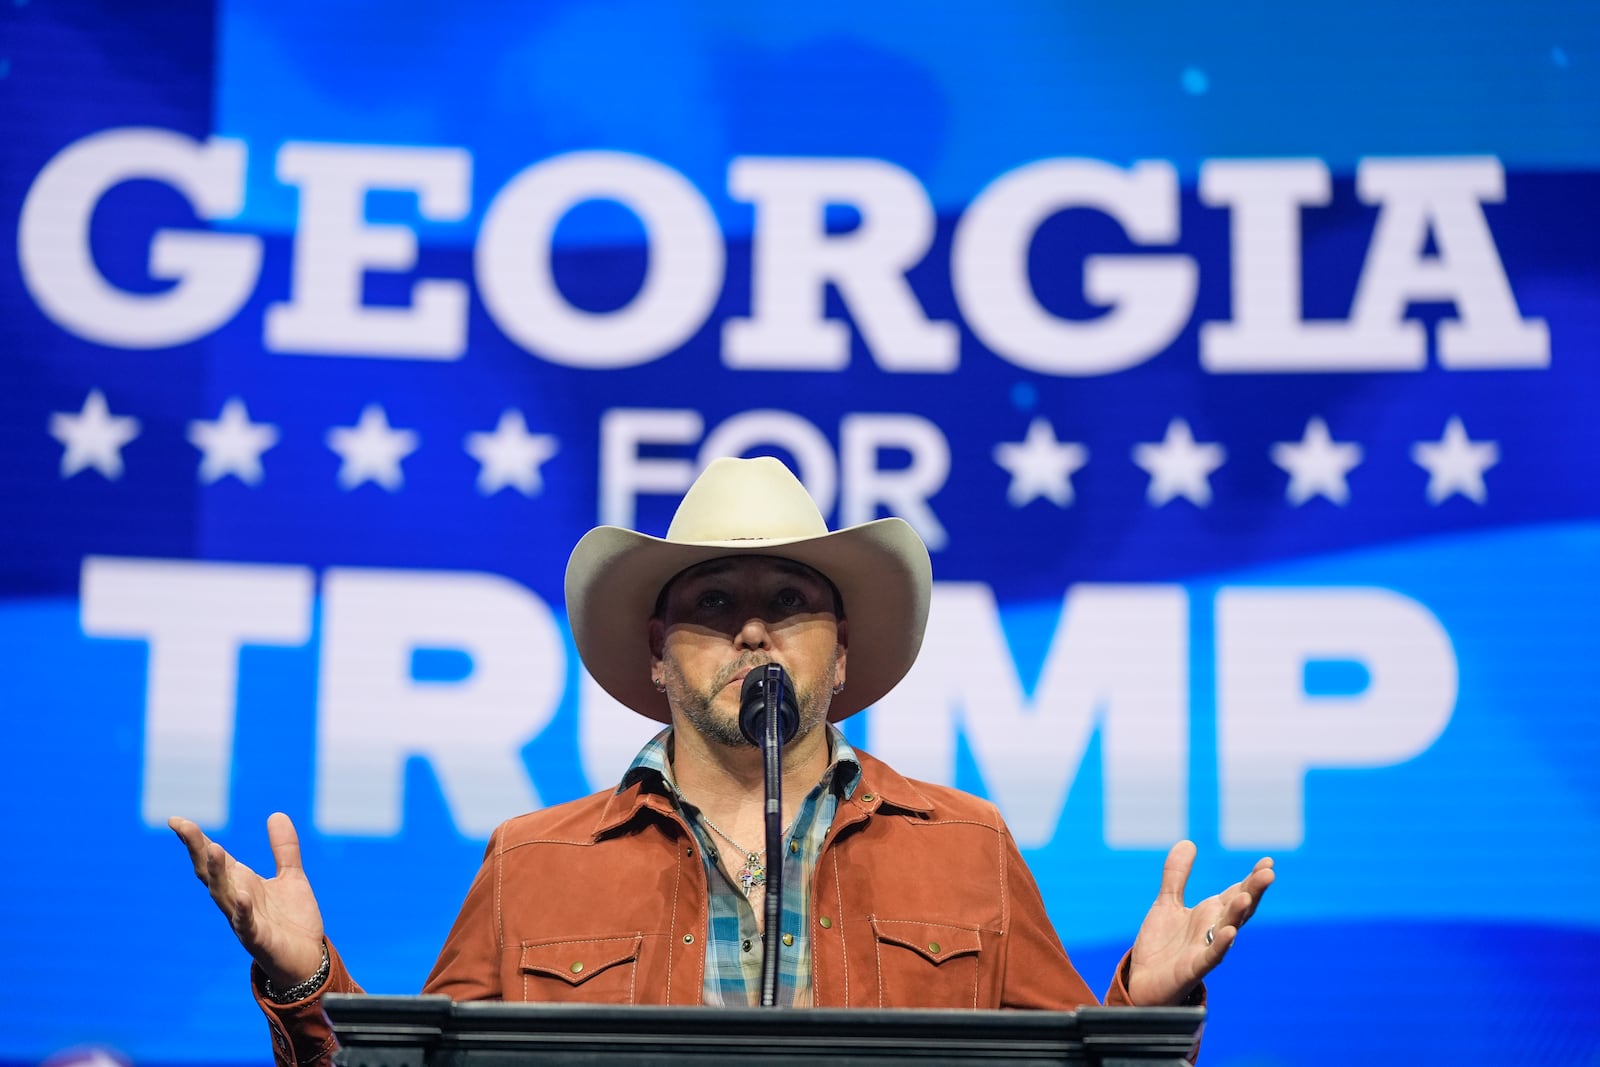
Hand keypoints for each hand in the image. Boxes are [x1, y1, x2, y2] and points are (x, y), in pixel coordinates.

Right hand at [170, 812, 325, 988]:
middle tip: (184, 826)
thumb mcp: (291, 876)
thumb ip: (283, 848)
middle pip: (210, 873)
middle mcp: (236, 900)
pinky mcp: (259, 939)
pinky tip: (241, 894)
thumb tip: (275, 813)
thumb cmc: (293, 920)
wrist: (308, 958)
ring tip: (212, 847)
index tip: (176, 819)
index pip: (214, 859)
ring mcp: (244, 920)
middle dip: (197, 850)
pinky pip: (246, 924)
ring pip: (223, 895)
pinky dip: (242, 910)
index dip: (196, 839)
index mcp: (242, 883)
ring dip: (216, 873)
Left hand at [1126, 841, 1273, 1005]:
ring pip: (1227, 929)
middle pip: (1238, 909)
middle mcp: (1213, 931)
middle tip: (1268, 872)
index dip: (1251, 878)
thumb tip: (1188, 842)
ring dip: (1237, 914)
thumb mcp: (1167, 903)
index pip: (1236, 893)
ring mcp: (1205, 949)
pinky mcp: (1193, 968)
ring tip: (1247, 896)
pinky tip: (1229, 932)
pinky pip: (1210, 957)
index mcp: (1210, 914)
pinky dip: (1221, 945)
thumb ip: (1176, 875)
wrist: (1144, 982)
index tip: (1267, 861)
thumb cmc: (1162, 946)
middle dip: (1253, 891)